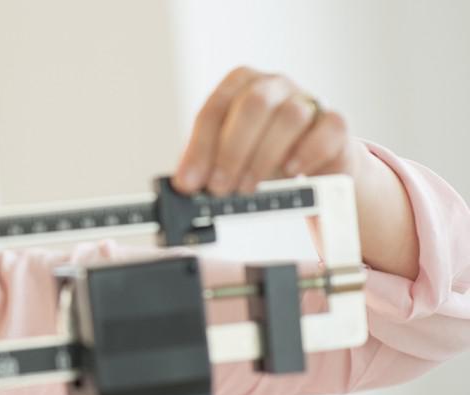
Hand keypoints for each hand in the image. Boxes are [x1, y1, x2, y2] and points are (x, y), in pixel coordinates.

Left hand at [171, 66, 420, 280]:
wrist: (310, 164)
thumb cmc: (259, 155)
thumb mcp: (225, 157)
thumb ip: (203, 166)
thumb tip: (182, 186)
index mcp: (239, 85)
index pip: (214, 109)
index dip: (199, 148)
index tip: (189, 183)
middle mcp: (273, 85)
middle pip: (252, 105)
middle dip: (231, 151)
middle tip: (219, 188)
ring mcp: (307, 99)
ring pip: (289, 117)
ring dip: (264, 157)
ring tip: (247, 187)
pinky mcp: (335, 122)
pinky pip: (327, 128)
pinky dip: (306, 152)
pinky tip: (290, 172)